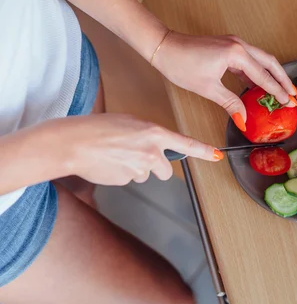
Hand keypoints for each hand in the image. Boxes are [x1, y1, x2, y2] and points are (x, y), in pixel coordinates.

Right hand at [41, 114, 222, 185]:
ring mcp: (139, 169)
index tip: (217, 156)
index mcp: (154, 133)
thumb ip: (149, 134)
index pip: (186, 144)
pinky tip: (110, 163)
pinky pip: (130, 179)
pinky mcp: (126, 181)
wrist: (74, 143)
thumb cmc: (98, 128)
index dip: (203, 151)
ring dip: (137, 169)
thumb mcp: (130, 122)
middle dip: (156, 166)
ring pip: (146, 175)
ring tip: (117, 156)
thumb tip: (155, 146)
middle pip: (166, 170)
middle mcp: (151, 153)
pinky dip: (122, 174)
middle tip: (137, 155)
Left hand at [152, 32, 296, 130]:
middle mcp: (239, 45)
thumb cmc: (181, 64)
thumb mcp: (208, 88)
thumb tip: (243, 119)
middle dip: (283, 80)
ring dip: (273, 75)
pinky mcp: (229, 46)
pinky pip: (250, 60)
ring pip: (261, 59)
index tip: (289, 102)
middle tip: (294, 96)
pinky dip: (258, 72)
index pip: (263, 76)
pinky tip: (260, 84)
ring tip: (282, 91)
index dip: (278, 91)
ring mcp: (234, 44)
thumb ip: (230, 103)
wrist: (164, 47)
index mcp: (235, 54)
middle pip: (270, 63)